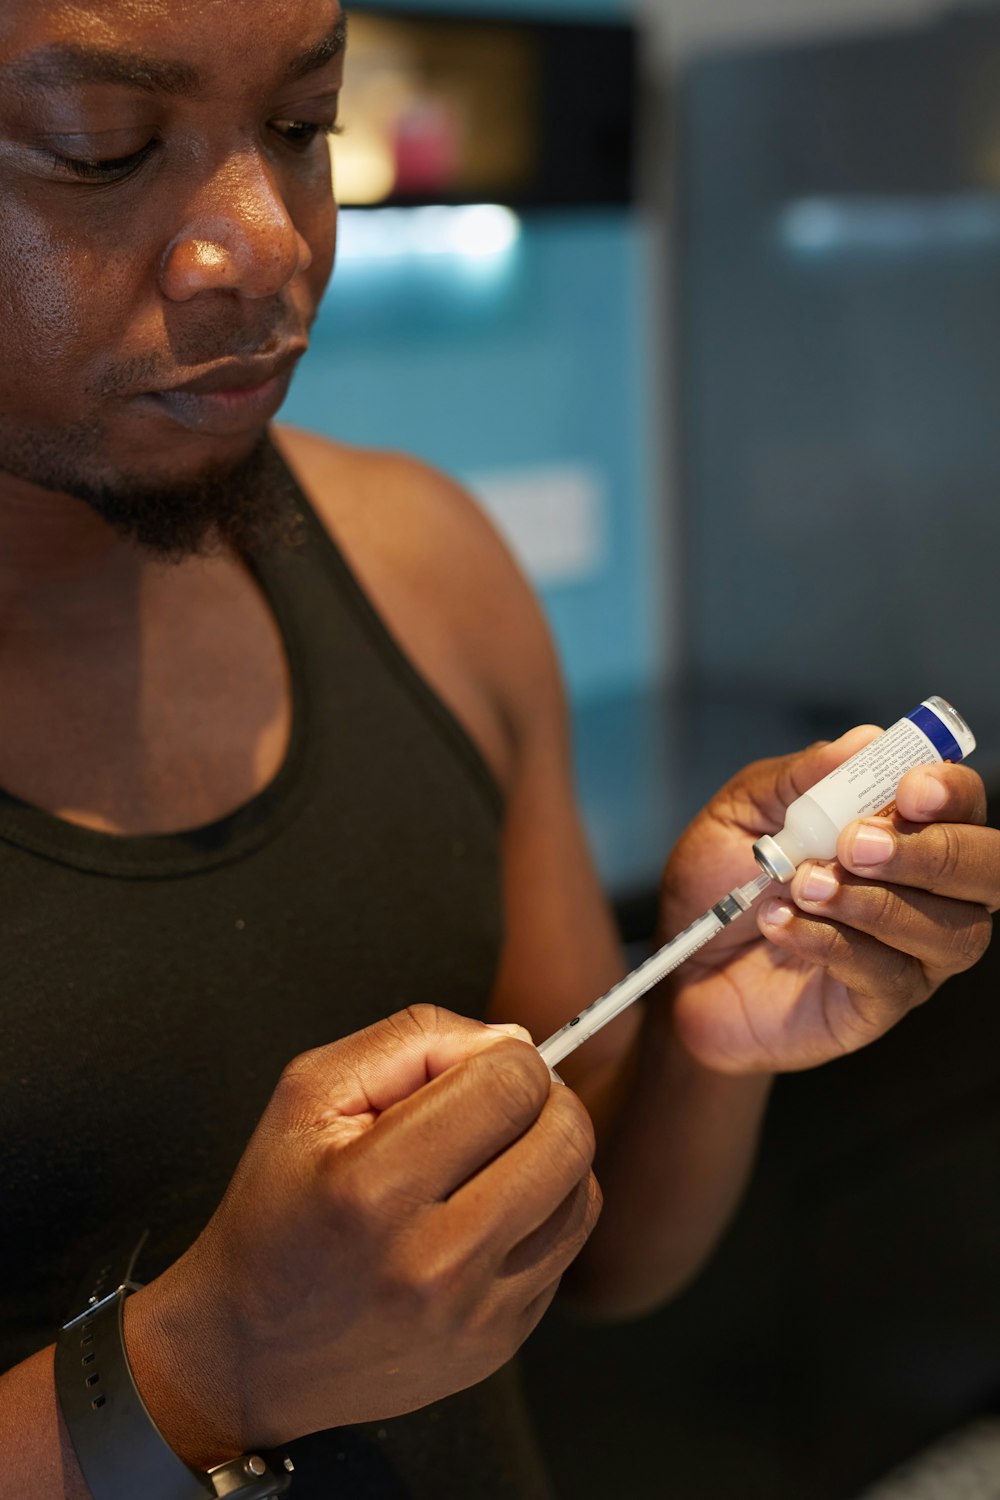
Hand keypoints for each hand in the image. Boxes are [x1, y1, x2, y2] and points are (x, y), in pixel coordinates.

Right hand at [124, 1005, 599, 1465]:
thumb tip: (510, 1040)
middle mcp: (432, 1262)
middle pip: (565, 1139)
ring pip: (582, 1194)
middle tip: (501, 1102)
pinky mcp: (497, 1347)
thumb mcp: (310, 1093)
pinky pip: (566, 1251)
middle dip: (545, 1099)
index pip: (508, 1086)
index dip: (507, 1057)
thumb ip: (413, 1041)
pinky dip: (544, 1214)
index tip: (481, 1067)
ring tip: (497, 1154)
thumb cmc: (277, 1210)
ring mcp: (472, 1315)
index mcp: (374, 1188)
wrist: (248, 1350)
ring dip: (551, 1155)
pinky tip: (491, 1208)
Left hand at [660, 729, 997, 1074]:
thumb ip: (799, 779)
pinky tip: (782, 923)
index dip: (952, 792)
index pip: (964, 806)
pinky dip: (833, 942)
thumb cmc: (718, 884)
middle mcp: (926, 893)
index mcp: (902, 832)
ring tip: (803, 885)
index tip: (908, 788)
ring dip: (873, 901)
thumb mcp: (741, 813)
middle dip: (930, 852)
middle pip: (987, 870)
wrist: (677, 966)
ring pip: (950, 930)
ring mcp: (911, 953)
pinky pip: (888, 975)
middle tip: (854, 845)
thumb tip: (862, 741)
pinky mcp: (879, 1004)